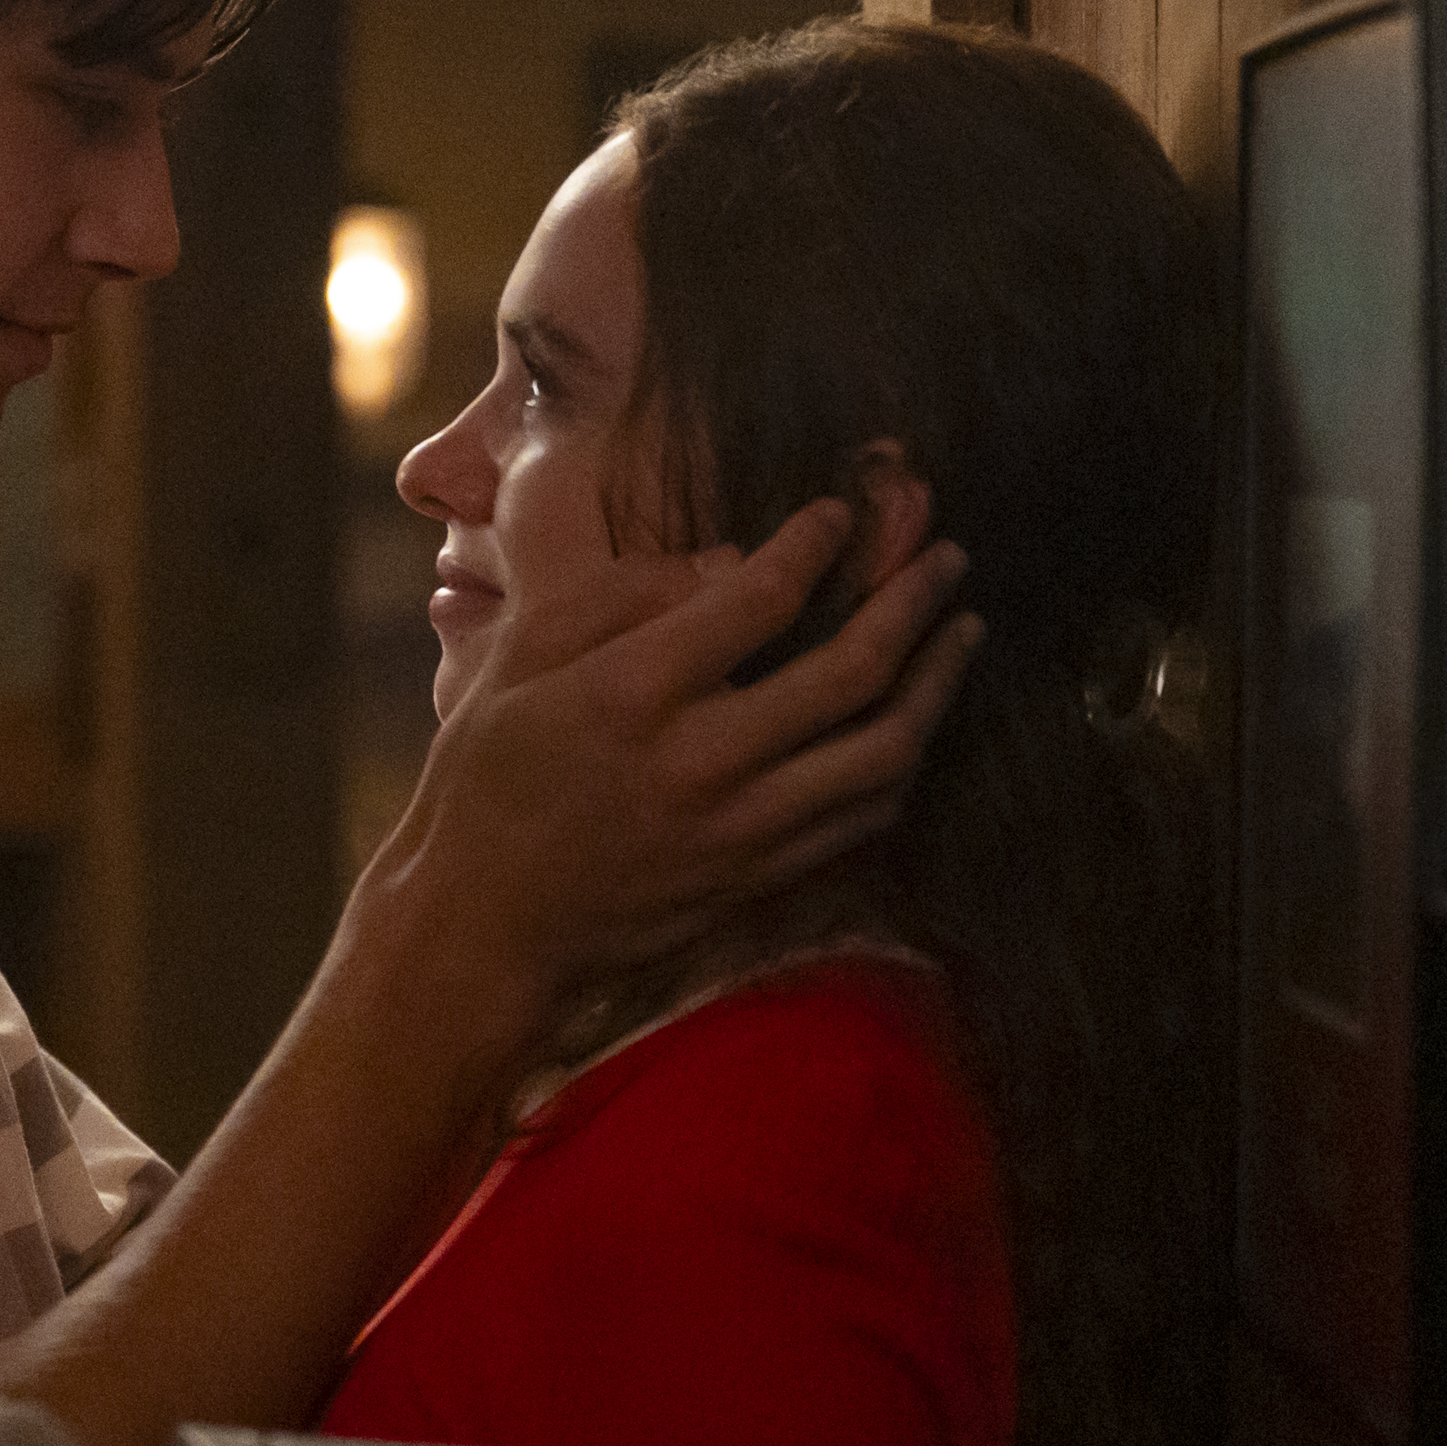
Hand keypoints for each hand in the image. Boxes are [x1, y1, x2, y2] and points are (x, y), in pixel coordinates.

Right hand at [378, 498, 980, 1006]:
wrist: (485, 931)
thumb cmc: (485, 783)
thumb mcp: (514, 663)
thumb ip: (619, 598)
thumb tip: (730, 561)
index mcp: (631, 693)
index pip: (761, 597)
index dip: (815, 544)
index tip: (839, 514)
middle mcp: (701, 761)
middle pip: (852, 670)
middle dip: (912, 599)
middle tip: (947, 556)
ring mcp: (741, 829)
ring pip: (884, 750)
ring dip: (937, 683)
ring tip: (962, 631)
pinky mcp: (760, 877)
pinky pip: (864, 815)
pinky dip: (903, 760)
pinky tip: (914, 722)